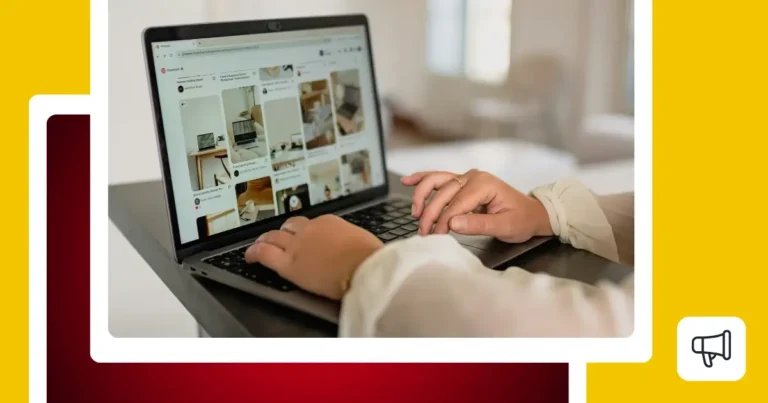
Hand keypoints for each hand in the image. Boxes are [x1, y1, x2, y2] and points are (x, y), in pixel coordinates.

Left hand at [244, 215, 383, 299]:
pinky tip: (249, 256)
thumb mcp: (363, 241)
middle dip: (282, 233)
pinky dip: (254, 253)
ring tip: (259, 245)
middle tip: (277, 237)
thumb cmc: (370, 258)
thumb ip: (351, 242)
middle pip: (289, 227)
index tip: (304, 237)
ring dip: (265, 240)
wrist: (365, 268)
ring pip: (273, 238)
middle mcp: (310, 230)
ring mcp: (297, 246)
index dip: (304, 231)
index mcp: (329, 223)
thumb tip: (353, 248)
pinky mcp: (289, 264)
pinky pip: (265, 254)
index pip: (310, 224)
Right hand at [401, 169, 553, 242]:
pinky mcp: (462, 182)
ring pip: (436, 181)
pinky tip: (408, 181)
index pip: (456, 203)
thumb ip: (479, 225)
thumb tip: (452, 223)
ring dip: (422, 195)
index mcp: (484, 184)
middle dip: (430, 213)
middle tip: (424, 232)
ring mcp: (466, 177)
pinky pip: (439, 178)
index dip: (443, 220)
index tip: (436, 236)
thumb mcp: (505, 226)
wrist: (532, 213)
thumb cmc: (521, 219)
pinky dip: (422, 179)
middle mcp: (473, 177)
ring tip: (415, 213)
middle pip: (443, 192)